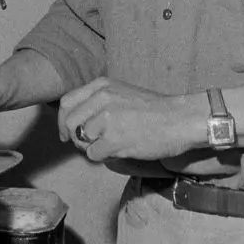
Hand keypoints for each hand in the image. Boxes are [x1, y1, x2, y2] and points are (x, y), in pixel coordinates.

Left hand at [58, 77, 196, 161]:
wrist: (180, 119)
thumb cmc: (154, 109)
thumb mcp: (122, 93)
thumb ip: (98, 102)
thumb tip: (76, 122)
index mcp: (102, 85)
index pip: (66, 103)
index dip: (63, 121)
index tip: (67, 133)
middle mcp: (101, 99)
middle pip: (70, 123)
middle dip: (76, 138)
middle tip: (90, 145)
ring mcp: (107, 119)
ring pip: (81, 141)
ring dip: (92, 148)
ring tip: (112, 145)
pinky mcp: (114, 140)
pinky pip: (94, 154)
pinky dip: (104, 157)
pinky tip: (120, 151)